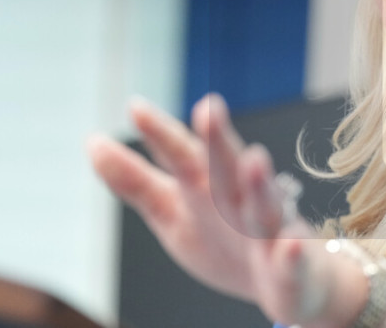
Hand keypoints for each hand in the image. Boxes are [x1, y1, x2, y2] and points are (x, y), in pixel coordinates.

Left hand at [87, 94, 366, 324]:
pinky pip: (293, 261)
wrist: (291, 278)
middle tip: (208, 108)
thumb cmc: (227, 238)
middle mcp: (240, 200)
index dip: (161, 135)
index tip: (136, 107)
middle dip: (218, 141)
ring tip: (255, 161)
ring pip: (266, 206)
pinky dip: (292, 254)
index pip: (182, 155)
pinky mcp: (292, 266)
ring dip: (261, 185)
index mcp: (209, 186)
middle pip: (226, 168)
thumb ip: (136, 180)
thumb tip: (92, 142)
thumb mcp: (173, 211)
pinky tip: (292, 245)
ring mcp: (270, 232)